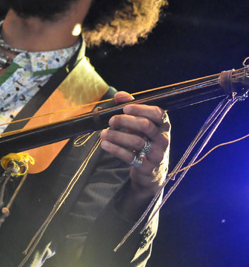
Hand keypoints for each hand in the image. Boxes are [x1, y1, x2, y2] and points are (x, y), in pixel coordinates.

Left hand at [100, 92, 169, 216]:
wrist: (152, 171)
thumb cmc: (145, 141)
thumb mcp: (141, 125)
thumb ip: (132, 108)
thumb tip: (120, 95)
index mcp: (163, 126)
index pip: (157, 113)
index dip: (140, 108)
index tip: (125, 108)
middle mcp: (163, 139)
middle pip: (145, 125)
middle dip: (125, 121)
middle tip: (111, 121)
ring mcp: (156, 154)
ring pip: (136, 141)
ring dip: (116, 136)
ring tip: (103, 133)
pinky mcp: (147, 167)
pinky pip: (130, 156)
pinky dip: (115, 149)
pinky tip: (105, 144)